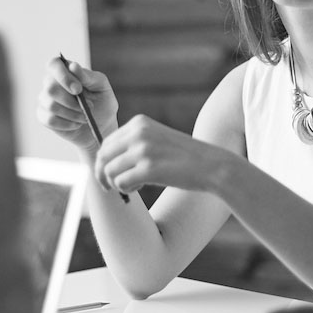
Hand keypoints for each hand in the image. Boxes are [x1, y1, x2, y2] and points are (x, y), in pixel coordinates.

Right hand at [36, 54, 118, 152]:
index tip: (78, 89)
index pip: (54, 65)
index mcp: (65, 71)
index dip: (63, 76)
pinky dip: (67, 124)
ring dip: (72, 114)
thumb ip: (88, 76)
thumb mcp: (101, 86)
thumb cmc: (101, 101)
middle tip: (89, 106)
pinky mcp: (44, 116)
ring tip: (85, 117)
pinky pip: (49, 120)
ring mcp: (45, 100)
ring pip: (51, 106)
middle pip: (50, 88)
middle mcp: (51, 83)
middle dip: (71, 101)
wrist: (101, 125)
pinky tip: (76, 124)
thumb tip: (72, 66)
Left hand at [94, 114, 228, 195]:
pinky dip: (126, 190)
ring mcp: (143, 150)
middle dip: (101, 174)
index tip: (107, 174)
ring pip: (110, 171)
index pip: (106, 141)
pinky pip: (121, 183)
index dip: (103, 161)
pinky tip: (138, 188)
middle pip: (103, 156)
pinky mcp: (149, 169)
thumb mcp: (156, 138)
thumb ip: (133, 143)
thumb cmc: (183, 156)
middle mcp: (138, 133)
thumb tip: (105, 160)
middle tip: (108, 187)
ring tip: (131, 186)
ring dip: (116, 184)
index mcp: (139, 123)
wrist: (210, 165)